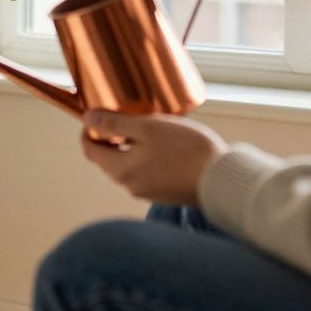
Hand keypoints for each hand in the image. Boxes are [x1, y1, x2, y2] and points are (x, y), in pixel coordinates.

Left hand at [81, 110, 227, 205]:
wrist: (222, 179)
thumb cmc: (186, 150)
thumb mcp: (148, 127)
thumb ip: (115, 123)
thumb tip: (88, 119)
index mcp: (121, 170)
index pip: (90, 151)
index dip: (89, 132)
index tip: (98, 117)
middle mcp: (130, 186)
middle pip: (107, 160)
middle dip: (110, 139)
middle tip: (125, 119)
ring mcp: (147, 192)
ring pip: (127, 167)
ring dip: (129, 149)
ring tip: (147, 130)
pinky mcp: (164, 193)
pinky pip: (145, 174)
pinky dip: (145, 160)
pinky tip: (164, 147)